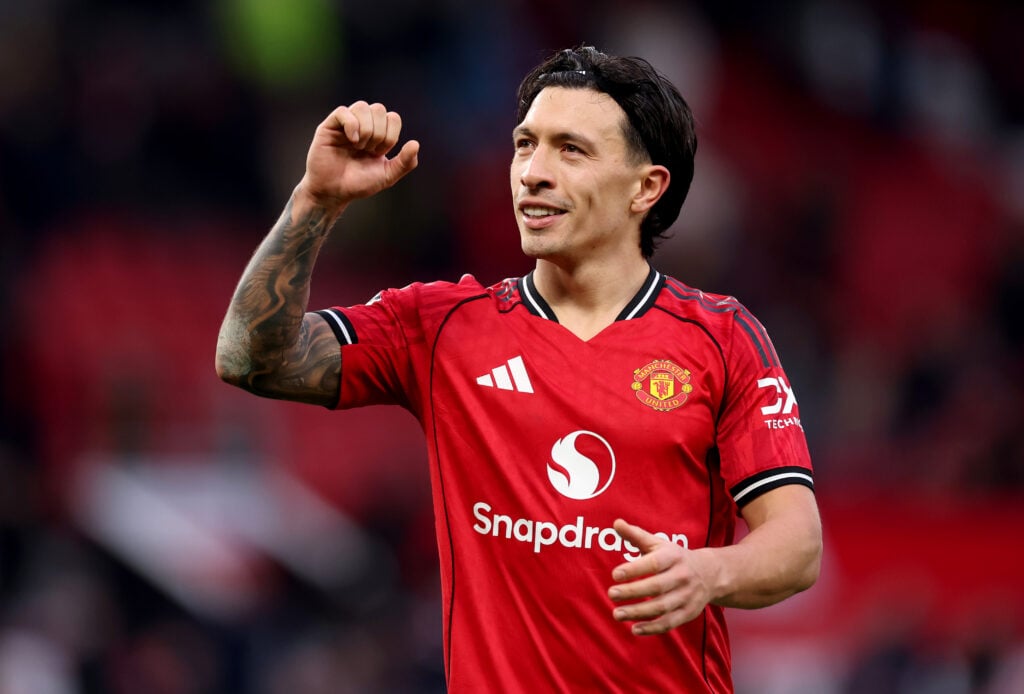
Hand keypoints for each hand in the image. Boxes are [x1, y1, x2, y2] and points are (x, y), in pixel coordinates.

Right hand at [298, 101, 419, 207]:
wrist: (334, 192)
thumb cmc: (358, 184)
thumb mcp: (387, 176)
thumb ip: (405, 163)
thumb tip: (416, 143)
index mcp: (378, 133)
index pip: (393, 117)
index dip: (391, 135)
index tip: (379, 154)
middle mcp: (362, 125)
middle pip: (379, 109)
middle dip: (379, 134)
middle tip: (368, 151)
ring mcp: (346, 124)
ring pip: (362, 106)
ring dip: (365, 129)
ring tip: (358, 146)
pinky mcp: (329, 126)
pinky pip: (343, 111)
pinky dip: (351, 125)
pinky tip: (352, 141)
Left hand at [607, 519, 715, 634]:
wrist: (710, 574)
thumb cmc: (674, 557)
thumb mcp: (658, 543)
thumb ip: (636, 535)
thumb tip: (616, 523)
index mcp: (673, 557)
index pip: (653, 563)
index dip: (634, 569)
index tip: (614, 574)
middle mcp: (682, 576)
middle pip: (657, 587)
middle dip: (633, 592)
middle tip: (611, 594)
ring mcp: (687, 596)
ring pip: (662, 607)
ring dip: (638, 613)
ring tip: (617, 614)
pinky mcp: (688, 613)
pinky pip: (670, 623)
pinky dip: (652, 628)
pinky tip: (634, 629)